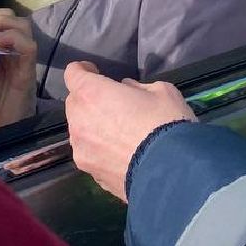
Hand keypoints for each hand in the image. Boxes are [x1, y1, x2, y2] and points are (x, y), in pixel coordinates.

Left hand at [0, 8, 37, 130]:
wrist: (3, 127)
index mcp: (6, 46)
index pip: (0, 18)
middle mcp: (18, 47)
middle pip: (12, 16)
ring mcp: (24, 57)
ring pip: (23, 25)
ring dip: (1, 23)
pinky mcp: (29, 69)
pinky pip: (28, 46)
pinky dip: (13, 38)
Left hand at [64, 61, 196, 201]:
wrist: (172, 174)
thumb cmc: (166, 122)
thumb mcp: (160, 91)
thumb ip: (136, 87)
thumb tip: (127, 92)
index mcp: (91, 93)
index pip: (72, 73)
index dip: (83, 70)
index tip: (97, 73)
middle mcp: (79, 121)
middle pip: (74, 103)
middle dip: (88, 99)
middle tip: (112, 103)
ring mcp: (82, 151)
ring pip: (80, 131)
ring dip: (92, 126)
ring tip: (117, 133)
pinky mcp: (91, 175)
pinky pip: (91, 154)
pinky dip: (100, 150)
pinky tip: (122, 154)